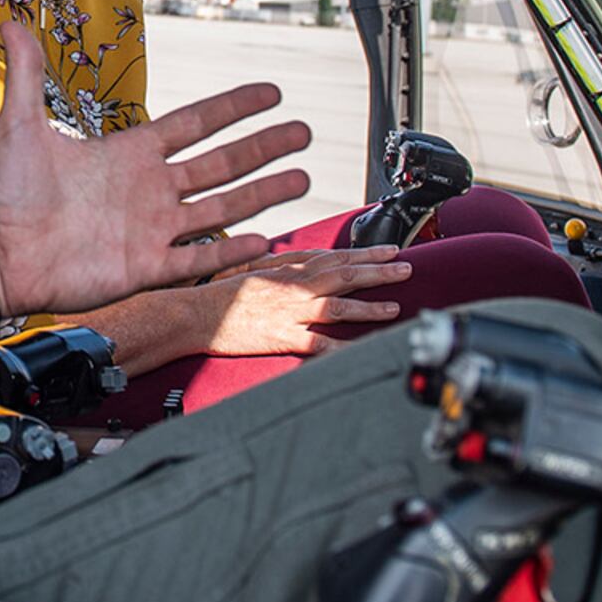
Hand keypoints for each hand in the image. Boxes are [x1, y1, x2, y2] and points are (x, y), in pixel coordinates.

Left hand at [0, 20, 313, 318]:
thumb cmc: (7, 194)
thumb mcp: (21, 124)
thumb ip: (26, 73)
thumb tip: (12, 20)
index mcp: (129, 154)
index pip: (194, 124)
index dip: (232, 108)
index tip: (270, 93)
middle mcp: (148, 190)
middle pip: (221, 163)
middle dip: (263, 148)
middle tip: (303, 132)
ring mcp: (151, 230)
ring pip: (221, 209)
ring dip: (262, 194)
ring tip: (302, 178)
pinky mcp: (144, 268)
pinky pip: (198, 258)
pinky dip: (231, 251)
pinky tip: (265, 241)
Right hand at [188, 247, 410, 355]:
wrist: (195, 314)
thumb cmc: (220, 293)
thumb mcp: (253, 268)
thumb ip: (282, 263)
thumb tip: (302, 256)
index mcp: (288, 269)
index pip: (335, 257)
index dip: (366, 253)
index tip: (390, 250)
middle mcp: (294, 287)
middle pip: (344, 275)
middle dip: (378, 271)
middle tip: (406, 268)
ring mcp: (290, 312)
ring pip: (339, 306)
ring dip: (370, 305)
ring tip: (394, 306)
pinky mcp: (283, 337)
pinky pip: (320, 345)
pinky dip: (343, 349)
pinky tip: (363, 351)